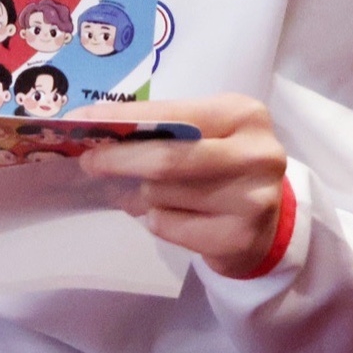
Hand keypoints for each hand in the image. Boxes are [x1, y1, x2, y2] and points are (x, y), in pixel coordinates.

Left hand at [73, 95, 287, 278]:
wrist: (271, 222)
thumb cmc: (225, 167)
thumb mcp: (206, 134)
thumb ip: (162, 130)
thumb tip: (96, 132)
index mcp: (243, 115)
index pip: (171, 115)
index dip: (123, 119)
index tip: (81, 123)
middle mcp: (255, 154)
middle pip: (166, 160)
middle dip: (119, 161)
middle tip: (90, 162)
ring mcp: (252, 199)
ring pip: (163, 195)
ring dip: (143, 195)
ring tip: (151, 193)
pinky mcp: (240, 238)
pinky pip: (169, 226)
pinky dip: (158, 220)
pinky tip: (175, 216)